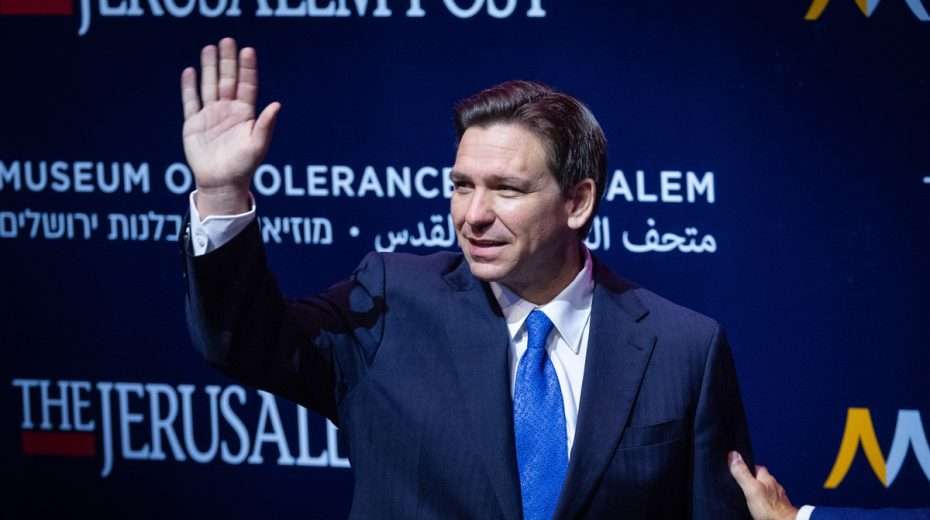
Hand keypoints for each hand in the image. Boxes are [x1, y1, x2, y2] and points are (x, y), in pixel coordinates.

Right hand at [181, 37, 280, 215]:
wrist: (221, 183)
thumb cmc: (243, 166)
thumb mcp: (257, 146)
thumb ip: (266, 125)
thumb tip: (277, 104)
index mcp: (245, 114)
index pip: (247, 85)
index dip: (247, 68)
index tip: (248, 50)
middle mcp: (228, 111)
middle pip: (227, 80)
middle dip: (227, 60)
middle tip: (227, 40)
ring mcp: (210, 116)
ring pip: (209, 86)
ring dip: (209, 67)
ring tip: (209, 48)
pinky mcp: (194, 124)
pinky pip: (190, 101)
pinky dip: (189, 87)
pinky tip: (190, 71)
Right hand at [729, 451, 798, 519]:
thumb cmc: (771, 509)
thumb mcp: (751, 488)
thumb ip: (742, 473)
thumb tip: (733, 455)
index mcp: (767, 478)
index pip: (756, 467)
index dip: (747, 466)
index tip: (739, 466)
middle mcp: (774, 486)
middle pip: (762, 479)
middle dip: (754, 480)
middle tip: (743, 483)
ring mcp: (778, 498)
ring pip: (768, 491)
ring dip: (761, 492)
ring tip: (750, 496)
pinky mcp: (779, 509)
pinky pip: (771, 502)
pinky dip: (765, 503)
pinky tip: (761, 507)